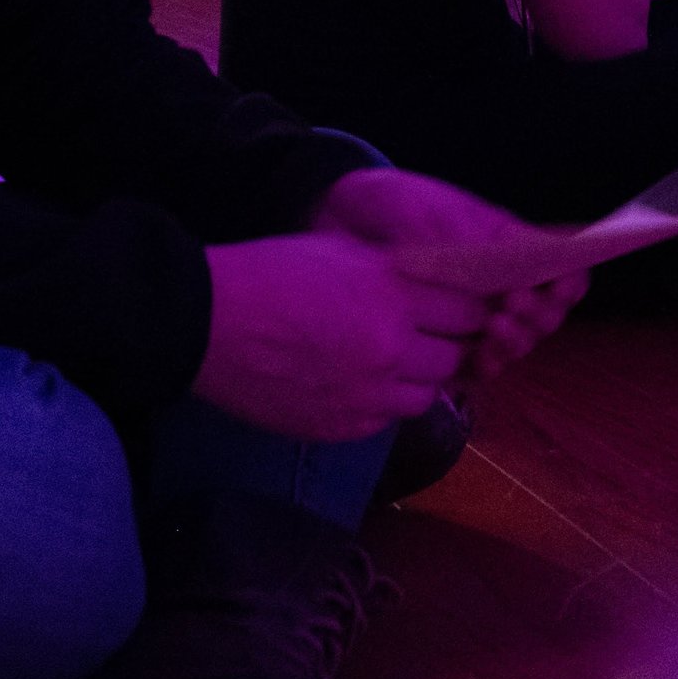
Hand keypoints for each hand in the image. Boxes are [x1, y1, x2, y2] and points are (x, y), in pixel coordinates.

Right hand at [194, 232, 488, 442]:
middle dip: (449, 341)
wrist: (207, 322)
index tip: (459, 303)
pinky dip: (385, 400)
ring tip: (394, 357)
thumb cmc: (271, 272)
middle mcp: (390, 349)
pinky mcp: (343, 427)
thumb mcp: (345, 251)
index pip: (469, 310)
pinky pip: (388, 418)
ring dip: (420, 375)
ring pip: (428, 394)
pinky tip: (362, 379)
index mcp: (394, 296)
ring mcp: (367, 396)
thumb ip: (400, 271)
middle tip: (430, 330)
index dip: (467, 306)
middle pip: (456, 355)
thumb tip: (442, 283)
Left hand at [314, 169, 586, 380]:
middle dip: (539, 318)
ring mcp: (472, 319)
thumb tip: (550, 262)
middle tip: (515, 307)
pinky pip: (475, 367)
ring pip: (515, 346)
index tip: (555, 288)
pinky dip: (486, 364)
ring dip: (516, 342)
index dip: (567, 287)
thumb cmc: (403, 207)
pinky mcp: (441, 344)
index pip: (562, 276)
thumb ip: (502, 245)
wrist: (346, 221)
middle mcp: (500, 288)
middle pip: (543, 319)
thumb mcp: (456, 216)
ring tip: (496, 327)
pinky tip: (480, 357)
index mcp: (514, 252)